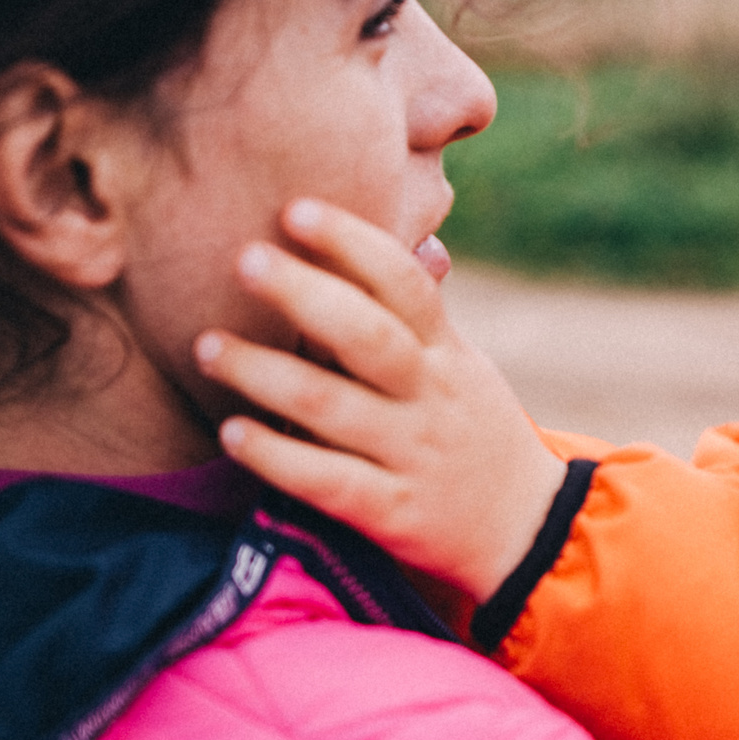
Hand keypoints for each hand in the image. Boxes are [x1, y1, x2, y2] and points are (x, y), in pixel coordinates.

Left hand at [196, 199, 567, 601]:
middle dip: (305, 294)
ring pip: (335, 408)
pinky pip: (330, 481)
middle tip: (246, 259)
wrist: (530, 530)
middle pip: (368, 336)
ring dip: (265, 373)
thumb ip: (414, 316)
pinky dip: (278, 457)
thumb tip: (369, 240)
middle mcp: (431, 396)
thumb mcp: (460, 366)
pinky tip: (232, 433)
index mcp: (446, 353)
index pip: (405, 284)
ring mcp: (413, 455)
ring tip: (208, 347)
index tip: (295, 210)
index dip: (352, 243)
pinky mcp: (394, 513)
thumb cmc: (472, 433)